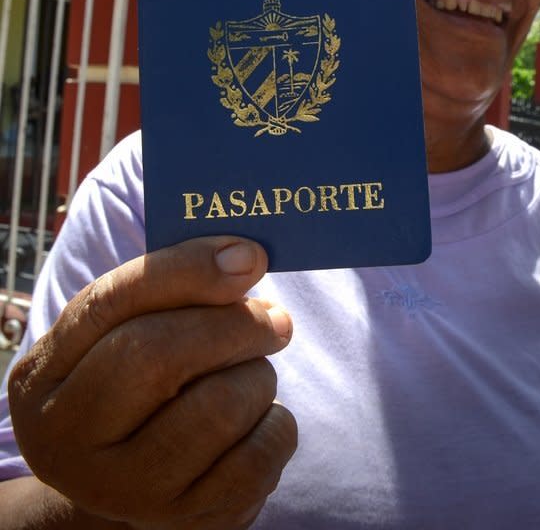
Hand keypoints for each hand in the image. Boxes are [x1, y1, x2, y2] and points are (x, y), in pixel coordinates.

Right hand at [8, 236, 295, 528]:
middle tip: (275, 319)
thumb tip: (245, 259)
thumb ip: (168, 286)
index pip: (113, 303)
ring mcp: (125, 490)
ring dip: (256, 376)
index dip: (187, 270)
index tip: (249, 257)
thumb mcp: (121, 332)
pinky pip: (257, 459)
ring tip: (251, 374)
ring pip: (218, 407)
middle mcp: (69, 437)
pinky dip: (275, 424)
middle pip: (159, 356)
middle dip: (234, 326)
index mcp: (44, 374)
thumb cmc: (131, 382)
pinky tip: (257, 418)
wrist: (126, 477)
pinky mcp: (184, 521)